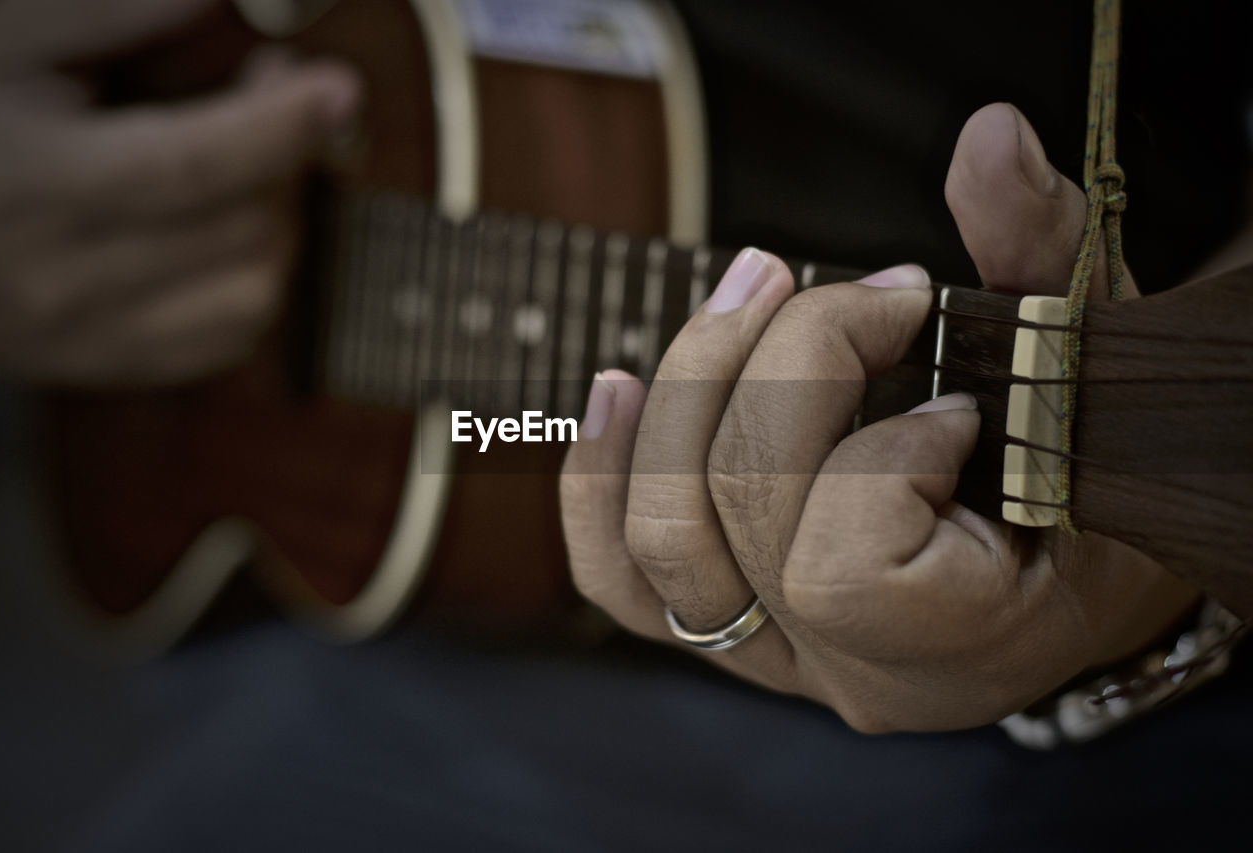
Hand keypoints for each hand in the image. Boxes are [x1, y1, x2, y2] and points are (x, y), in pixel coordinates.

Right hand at [0, 0, 359, 384]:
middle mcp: (63, 276)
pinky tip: (233, 234)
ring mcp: (84, 335)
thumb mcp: (4, 41)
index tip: (337, 88)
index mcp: (35, 183)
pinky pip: (224, 343)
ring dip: (282, 227)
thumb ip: (112, 12)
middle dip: (288, 160)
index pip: (190, 164)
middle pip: (239, 230)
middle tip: (278, 98)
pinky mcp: (100, 367)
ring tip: (258, 172)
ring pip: (250, 297)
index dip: (279, 126)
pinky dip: (254, 284)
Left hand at [560, 103, 1199, 731]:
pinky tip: (616, 391)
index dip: (884, 450)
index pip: (845, 565)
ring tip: (744, 291)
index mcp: (962, 644)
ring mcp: (775, 656)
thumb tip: (987, 137)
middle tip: (865, 293)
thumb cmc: (1093, 473)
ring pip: (663, 536)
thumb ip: (1042, 254)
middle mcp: (850, 672)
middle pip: (741, 511)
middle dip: (788, 366)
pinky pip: (617, 577)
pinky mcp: (724, 626)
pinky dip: (600, 478)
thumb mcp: (1093, 370)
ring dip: (687, 392)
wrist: (1074, 563)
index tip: (958, 401)